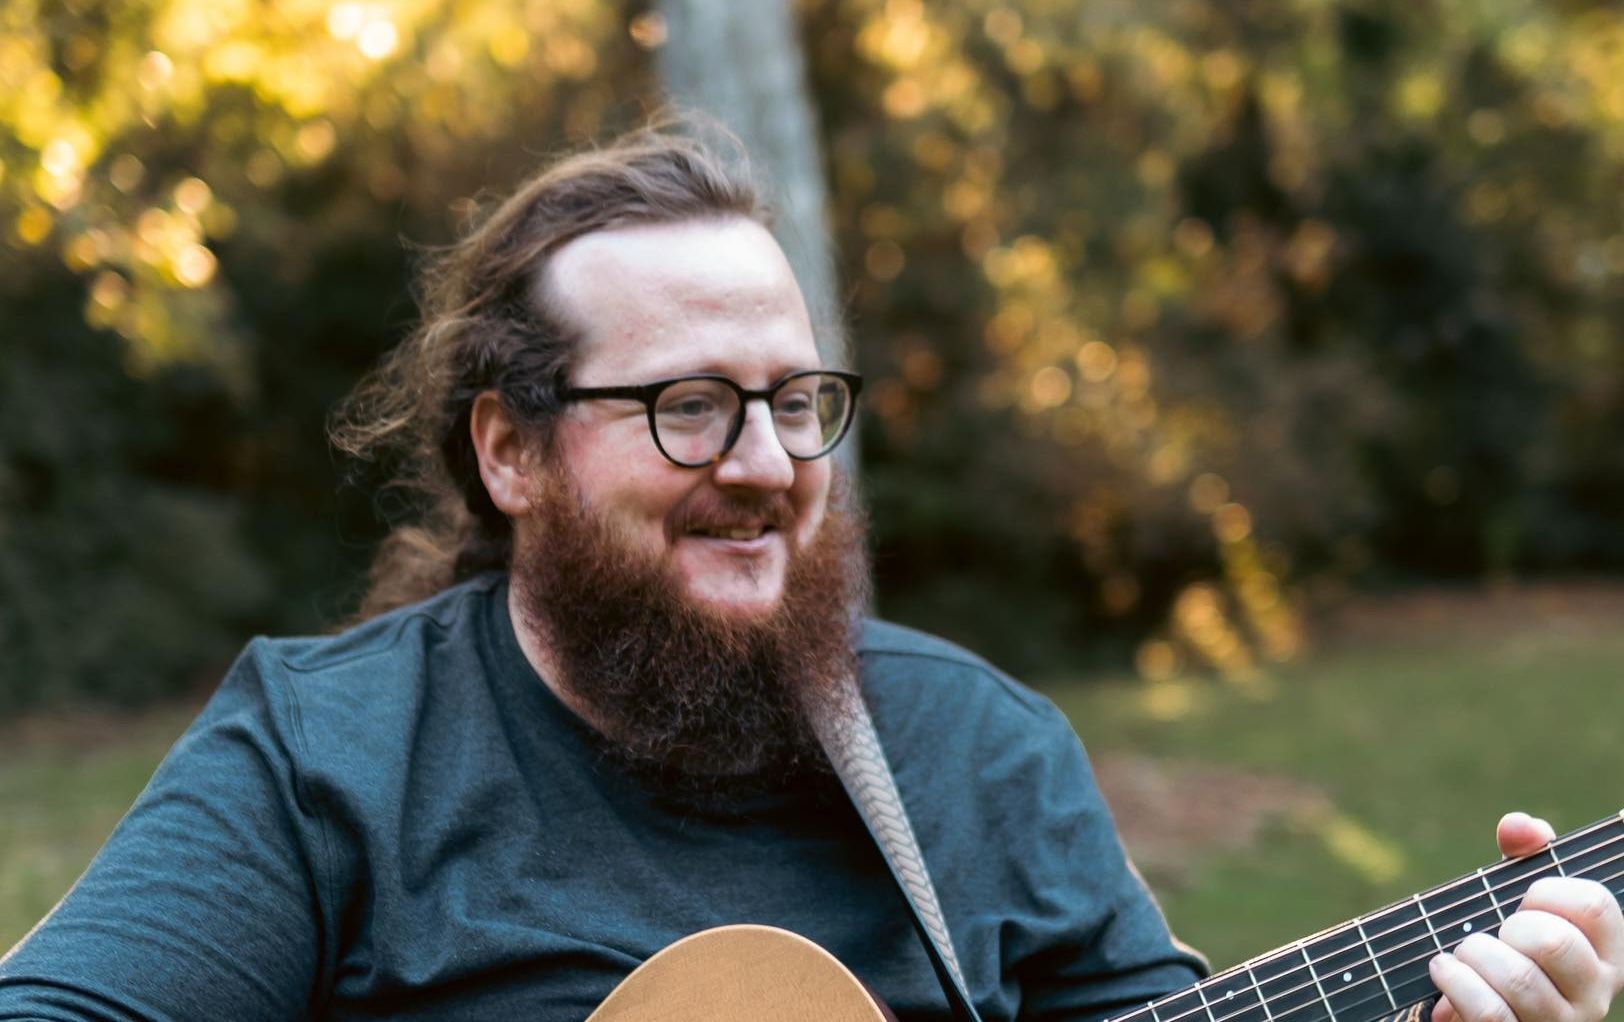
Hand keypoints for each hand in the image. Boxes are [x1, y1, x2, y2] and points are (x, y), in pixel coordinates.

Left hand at [1430, 812, 1623, 1021]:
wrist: (1478, 1010)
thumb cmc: (1507, 946)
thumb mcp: (1519, 900)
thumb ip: (1524, 856)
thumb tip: (1519, 825)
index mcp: (1605, 952)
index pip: (1595, 905)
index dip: (1548, 891)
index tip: (1526, 900)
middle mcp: (1594, 993)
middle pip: (1553, 942)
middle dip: (1509, 926)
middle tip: (1498, 933)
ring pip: (1518, 978)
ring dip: (1474, 954)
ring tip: (1463, 953)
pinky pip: (1489, 1011)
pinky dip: (1455, 982)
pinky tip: (1443, 969)